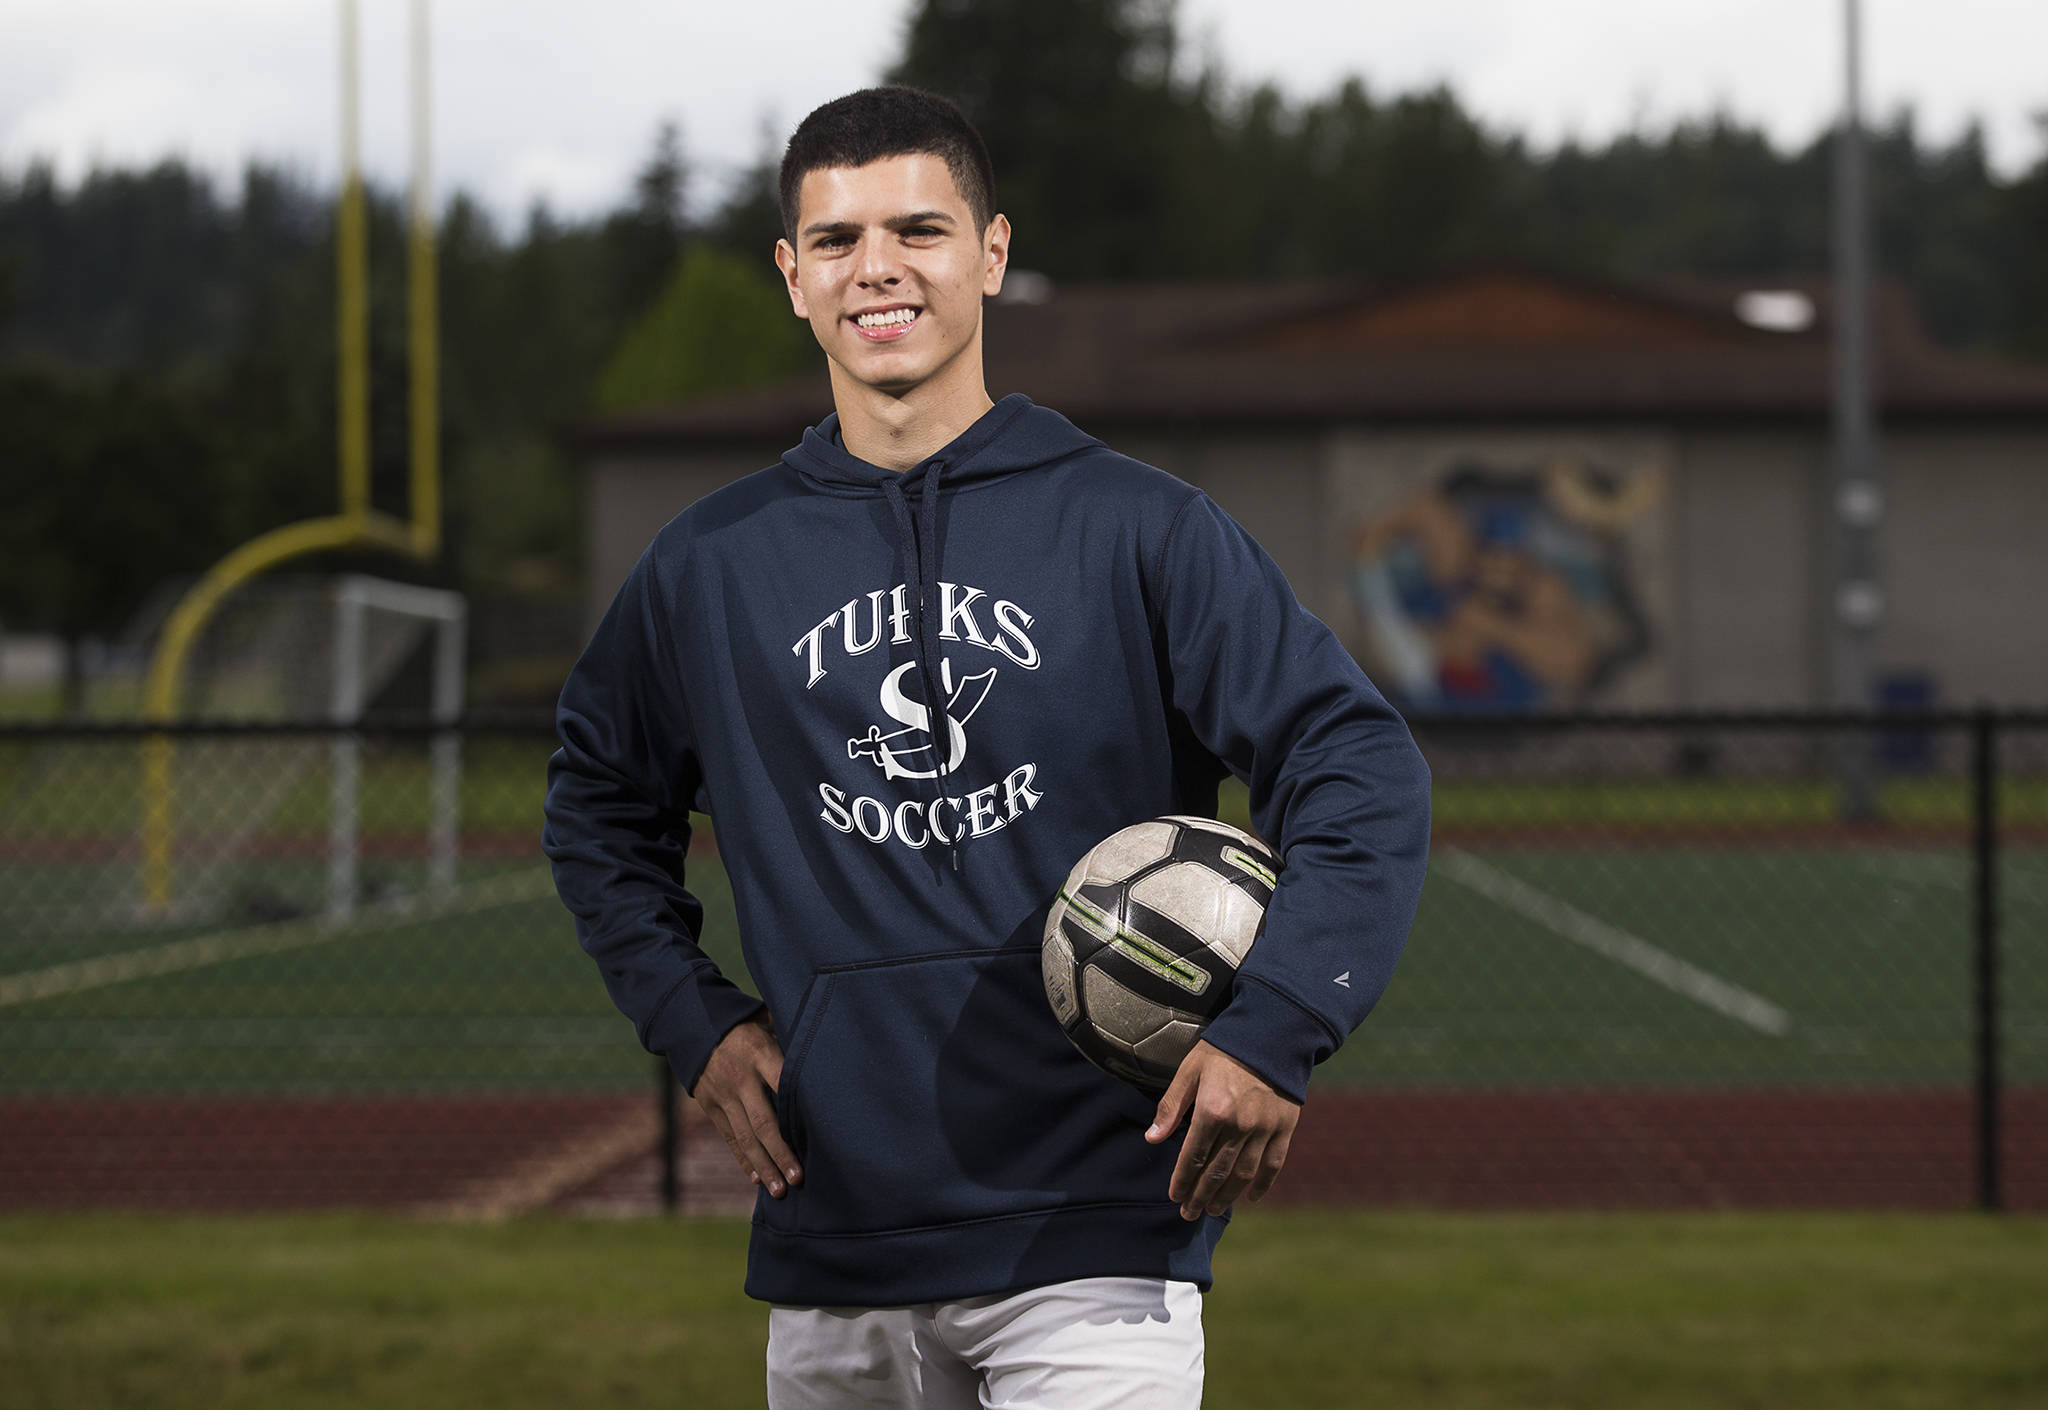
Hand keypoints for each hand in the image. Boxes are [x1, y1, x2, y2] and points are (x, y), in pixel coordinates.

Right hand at [694, 1014, 802, 1197]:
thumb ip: (790, 1039)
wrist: (693, 1026)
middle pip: (763, 1122)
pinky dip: (742, 1159)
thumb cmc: (745, 1024)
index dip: (798, 1112)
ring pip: (744, 1137)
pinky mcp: (710, 1106)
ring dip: (763, 1166)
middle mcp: (740, 1079)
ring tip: (779, 1191)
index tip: (817, 1136)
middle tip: (798, 1179)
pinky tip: (756, 1178)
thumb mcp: (768, 1021)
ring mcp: (722, 1095)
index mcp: (760, 1054)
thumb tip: (823, 1053)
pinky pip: (729, 1137)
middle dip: (781, 1154)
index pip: (783, 1084)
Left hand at [1144, 1040, 1299, 1219]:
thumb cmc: (1224, 1050)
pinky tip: (1252, 1197)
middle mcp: (1239, 1125)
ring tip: (1213, 1210)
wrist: (1271, 1034)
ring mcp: (1264, 1128)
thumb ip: (1171, 1106)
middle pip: (1216, 1171)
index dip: (1182, 1180)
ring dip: (1226, 1196)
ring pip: (1243, 1173)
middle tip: (1188, 1214)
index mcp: (1212, 1110)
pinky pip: (1273, 1163)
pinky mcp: (1285, 1127)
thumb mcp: (1190, 1070)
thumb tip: (1152, 1139)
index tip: (1174, 1196)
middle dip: (1199, 1196)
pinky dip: (1263, 1184)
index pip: (1192, 1156)